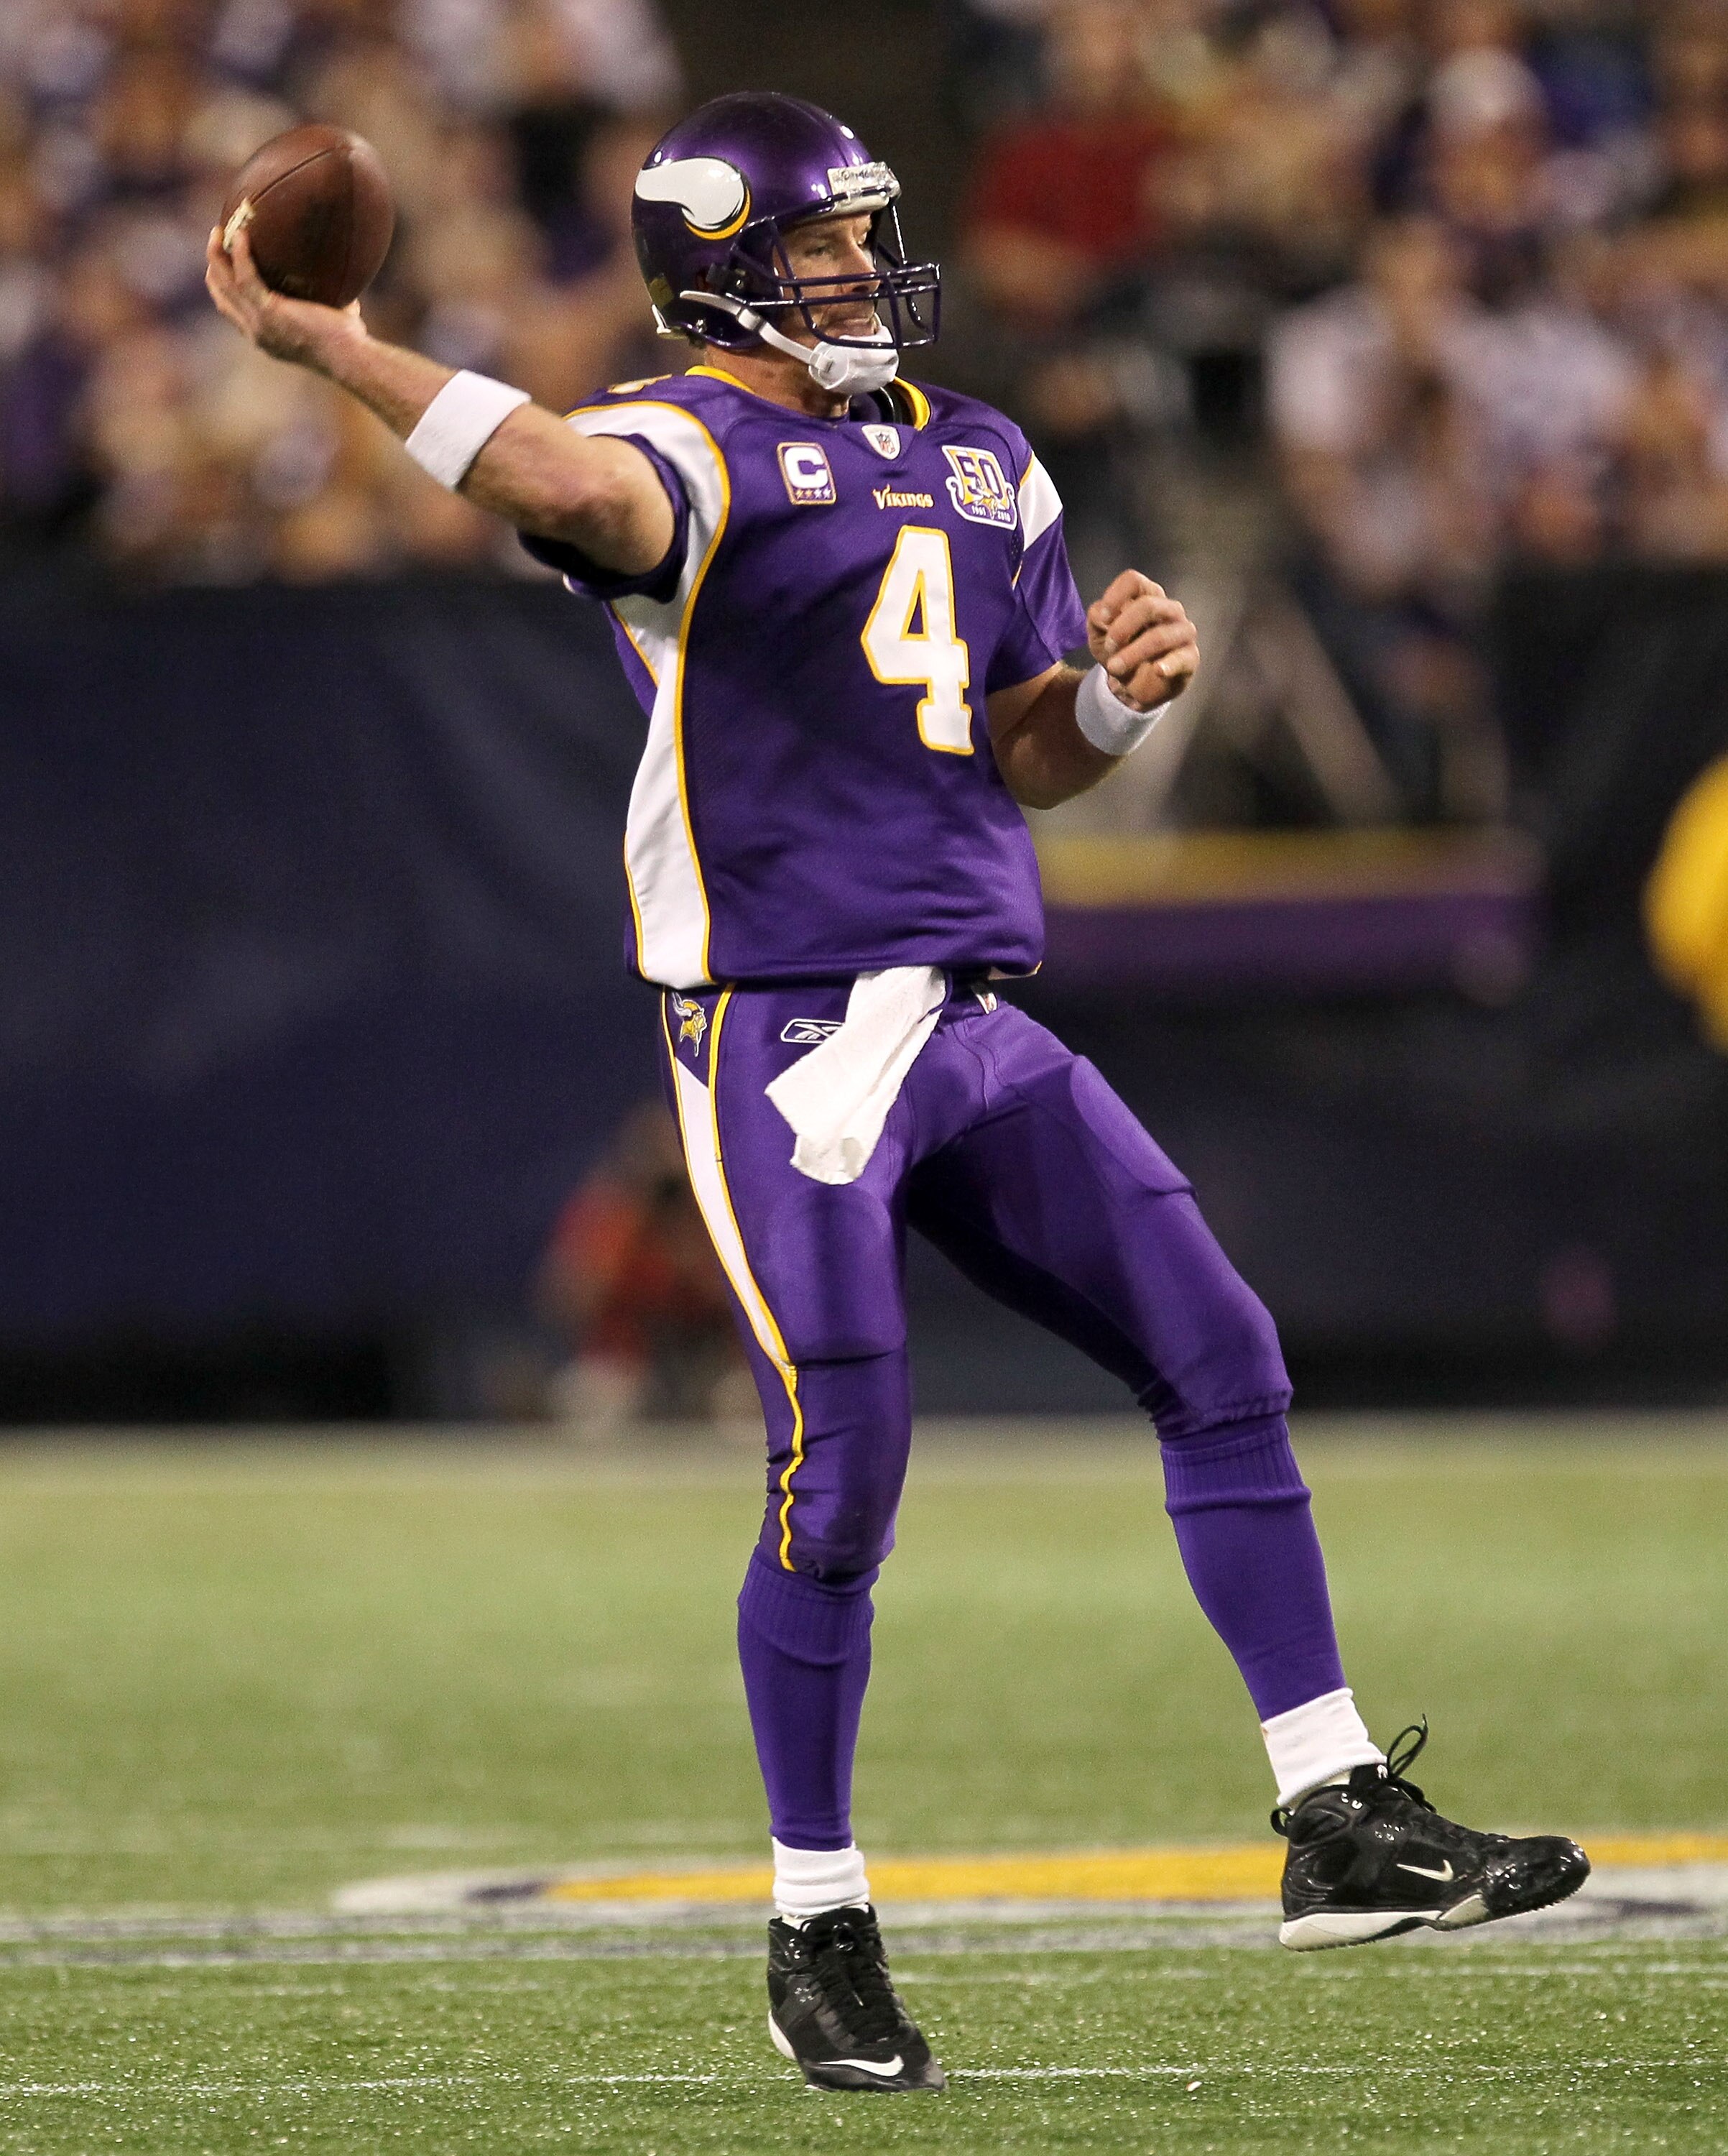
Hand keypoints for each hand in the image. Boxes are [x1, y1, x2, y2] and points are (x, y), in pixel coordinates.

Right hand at [204, 221, 364, 369]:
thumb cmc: (349, 343)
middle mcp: (256, 332)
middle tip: (217, 240)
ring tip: (219, 230)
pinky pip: (245, 277)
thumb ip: (324, 302)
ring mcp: (259, 323)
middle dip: (215, 266)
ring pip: (224, 284)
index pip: (233, 311)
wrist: (349, 357)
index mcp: (265, 336)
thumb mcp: (327, 320)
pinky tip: (240, 235)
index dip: (224, 286)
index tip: (224, 263)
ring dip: (217, 255)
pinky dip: (240, 255)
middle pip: (221, 296)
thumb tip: (341, 281)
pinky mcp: (268, 312)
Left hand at [1087, 570, 1198, 710]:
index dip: (1115, 597)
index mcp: (1147, 596)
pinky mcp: (1190, 657)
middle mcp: (1169, 609)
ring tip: (1114, 668)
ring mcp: (1183, 632)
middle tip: (1109, 647)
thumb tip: (1101, 613)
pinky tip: (1157, 670)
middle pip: (1148, 605)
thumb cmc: (1120, 651)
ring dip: (1133, 653)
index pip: (1133, 581)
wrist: (1134, 685)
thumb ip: (1097, 618)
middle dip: (1122, 628)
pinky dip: (1169, 665)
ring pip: (1160, 636)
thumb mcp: (1099, 635)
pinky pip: (1182, 658)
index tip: (1102, 618)